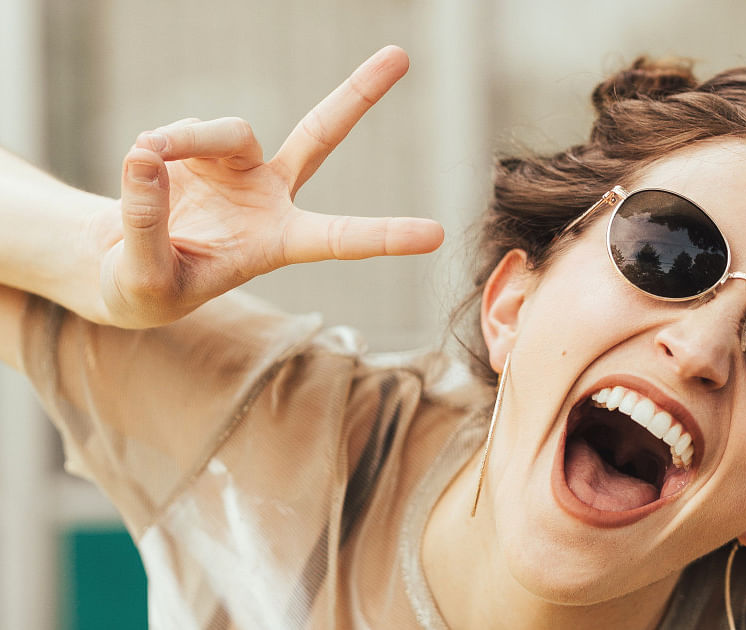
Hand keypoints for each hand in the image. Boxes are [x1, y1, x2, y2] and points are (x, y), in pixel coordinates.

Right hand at [93, 45, 442, 327]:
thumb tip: (145, 156)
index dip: (385, 236)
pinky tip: (143, 166)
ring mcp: (240, 166)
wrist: (124, 265)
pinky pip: (183, 130)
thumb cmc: (148, 288)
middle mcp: (271, 196)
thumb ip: (147, 224)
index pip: (340, 238)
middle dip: (359, 93)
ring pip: (228, 131)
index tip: (436, 235)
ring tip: (148, 158)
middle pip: (320, 134)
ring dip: (186, 140)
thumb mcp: (144, 278)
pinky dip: (159, 144)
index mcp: (279, 242)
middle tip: (400, 54)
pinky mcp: (203, 147)